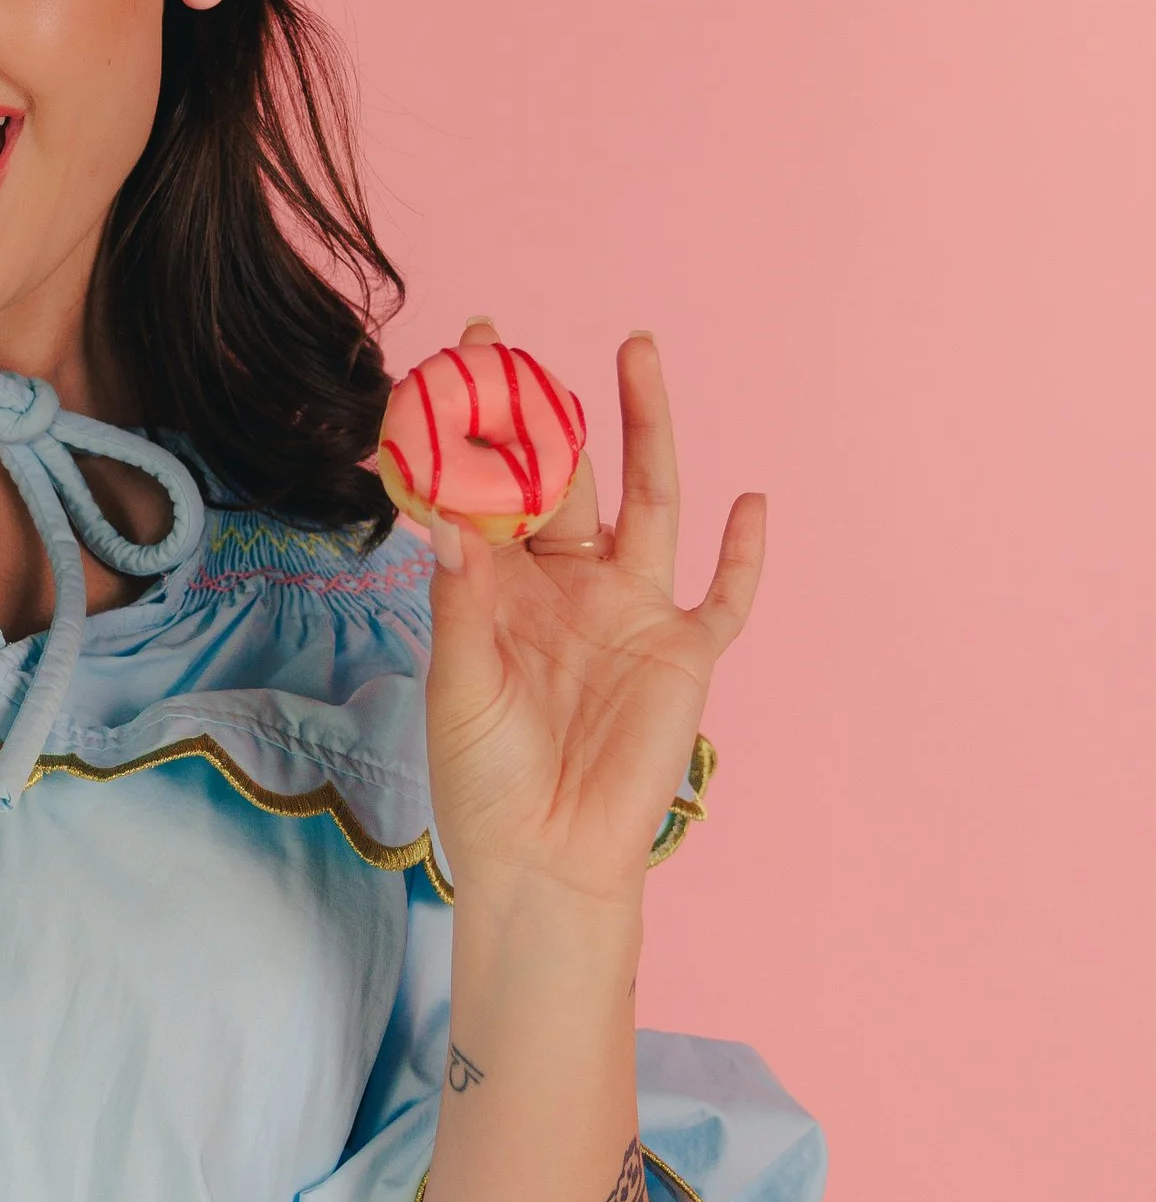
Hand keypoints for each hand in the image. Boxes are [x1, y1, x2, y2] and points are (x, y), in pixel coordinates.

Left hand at [421, 321, 762, 911]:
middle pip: (567, 477)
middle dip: (549, 410)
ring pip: (650, 501)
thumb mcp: (460, 684)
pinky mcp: (684, 652)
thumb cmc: (483, 777)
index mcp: (504, 587)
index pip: (492, 488)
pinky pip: (725, 596)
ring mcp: (632, 611)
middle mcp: (571, 584)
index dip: (480, 425)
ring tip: (638, 353)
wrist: (543, 855)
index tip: (466, 349)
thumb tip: (449, 518)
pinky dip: (744, 554)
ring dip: (647, 428)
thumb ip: (463, 602)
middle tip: (527, 346)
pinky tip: (753, 502)